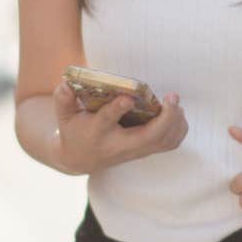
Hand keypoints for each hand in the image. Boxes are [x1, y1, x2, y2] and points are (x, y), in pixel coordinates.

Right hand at [52, 83, 186, 175]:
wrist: (81, 158)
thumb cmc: (74, 130)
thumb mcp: (64, 116)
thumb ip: (63, 100)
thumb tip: (67, 83)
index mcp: (97, 132)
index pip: (107, 120)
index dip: (117, 108)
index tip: (128, 97)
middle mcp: (119, 144)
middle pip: (148, 137)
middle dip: (166, 118)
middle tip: (172, 97)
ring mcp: (135, 151)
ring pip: (163, 142)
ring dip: (175, 122)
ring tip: (175, 103)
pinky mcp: (145, 152)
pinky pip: (169, 144)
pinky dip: (178, 129)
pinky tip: (177, 114)